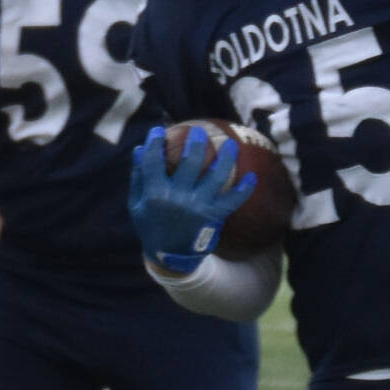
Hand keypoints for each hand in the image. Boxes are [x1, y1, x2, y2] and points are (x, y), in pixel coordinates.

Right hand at [129, 125, 255, 272]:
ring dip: (226, 157)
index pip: (153, 161)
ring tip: (230, 145)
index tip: (159, 130)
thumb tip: (140, 149)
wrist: (169, 258)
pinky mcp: (213, 216)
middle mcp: (176, 198)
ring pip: (216, 175)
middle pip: (189, 162)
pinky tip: (252, 177)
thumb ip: (138, 177)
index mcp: (154, 194)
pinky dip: (244, 189)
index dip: (155, 142)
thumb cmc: (151, 226)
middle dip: (196, 142)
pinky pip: (233, 200)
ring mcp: (197, 206)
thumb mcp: (137, 205)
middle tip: (200, 133)